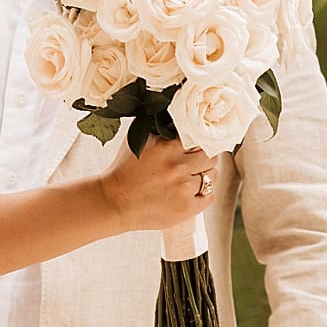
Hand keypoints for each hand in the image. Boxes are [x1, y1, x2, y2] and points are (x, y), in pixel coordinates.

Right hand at [101, 138, 215, 233]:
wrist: (114, 202)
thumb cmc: (125, 170)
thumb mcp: (138, 141)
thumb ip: (161, 129)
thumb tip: (180, 119)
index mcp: (168, 147)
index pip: (200, 138)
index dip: (199, 142)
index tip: (196, 146)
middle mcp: (178, 167)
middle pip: (211, 157)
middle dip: (204, 159)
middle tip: (195, 163)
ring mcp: (184, 189)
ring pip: (212, 177)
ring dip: (204, 177)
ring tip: (190, 179)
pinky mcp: (186, 208)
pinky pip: (210, 197)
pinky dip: (204, 194)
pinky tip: (191, 193)